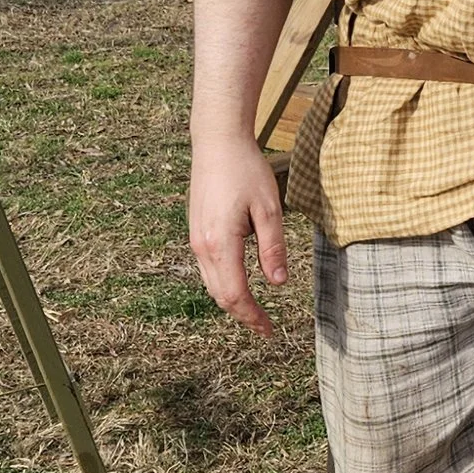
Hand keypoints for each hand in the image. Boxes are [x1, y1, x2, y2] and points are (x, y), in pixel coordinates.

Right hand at [188, 131, 289, 333]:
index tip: (270, 330)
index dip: (253, 316)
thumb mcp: (269, 209)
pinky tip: (240, 283)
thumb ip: (273, 248)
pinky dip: (224, 283)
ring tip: (254, 310)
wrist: (217, 142)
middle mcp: (202, 246)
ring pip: (211, 284)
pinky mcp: (196, 231)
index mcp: (220, 243)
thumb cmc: (246, 170)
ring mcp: (195, 239)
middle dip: (243, 314)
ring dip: (232, 301)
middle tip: (265, 327)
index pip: (235, 294)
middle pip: (220, 295)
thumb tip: (278, 283)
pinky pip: (207, 268)